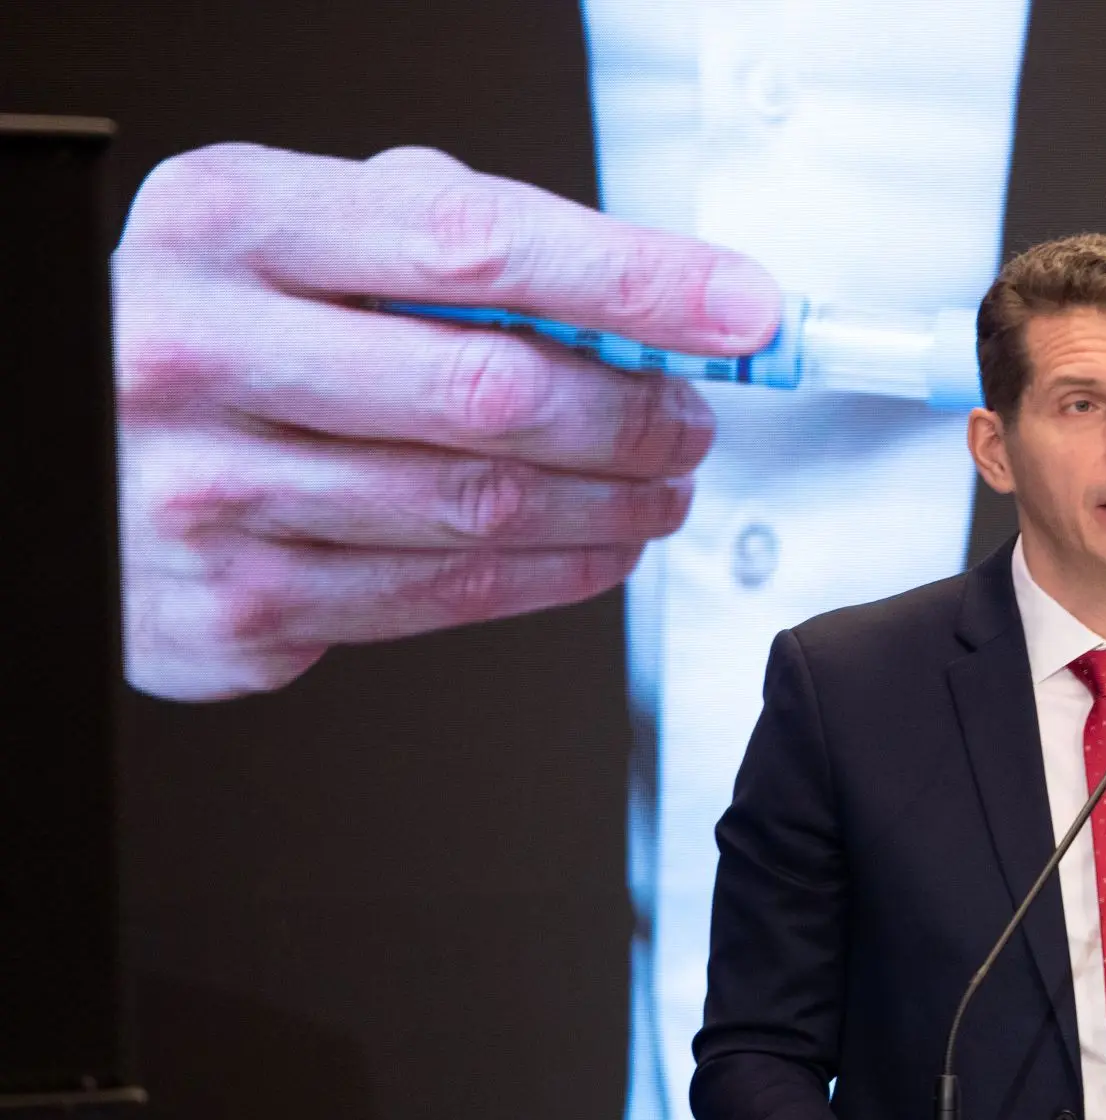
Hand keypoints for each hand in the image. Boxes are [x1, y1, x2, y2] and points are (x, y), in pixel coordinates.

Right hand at [113, 143, 782, 700]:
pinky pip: (440, 595)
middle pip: (494, 392)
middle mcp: (199, 355)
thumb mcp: (289, 234)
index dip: (635, 281)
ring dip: (614, 503)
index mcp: (227, 226)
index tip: (739, 308)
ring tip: (662, 481)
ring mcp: (206, 495)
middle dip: (636, 410)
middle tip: (692, 416)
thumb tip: (639, 292)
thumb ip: (440, 238)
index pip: (475, 243)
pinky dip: (553, 574)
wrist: (64, 448)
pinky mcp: (231, 608)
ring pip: (482, 509)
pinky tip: (596, 545)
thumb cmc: (208, 326)